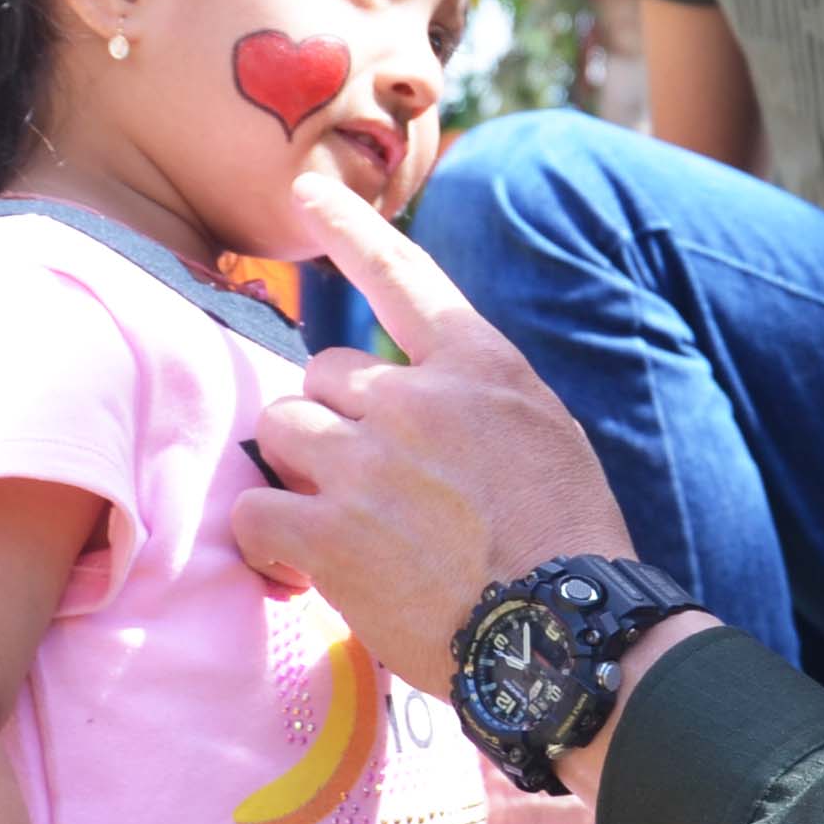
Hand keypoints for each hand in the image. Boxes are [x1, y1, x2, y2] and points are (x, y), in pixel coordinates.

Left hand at [235, 175, 635, 697]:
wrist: (564, 632)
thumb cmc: (568, 542)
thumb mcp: (545, 433)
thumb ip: (475, 397)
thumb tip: (424, 394)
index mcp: (477, 367)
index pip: (401, 277)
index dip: (348, 228)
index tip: (305, 191)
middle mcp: (414, 399)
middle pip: (322, 376)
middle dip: (334, 423)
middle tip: (372, 484)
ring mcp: (365, 464)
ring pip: (281, 429)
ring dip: (300, 469)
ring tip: (341, 520)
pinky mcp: (328, 535)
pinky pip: (255, 510)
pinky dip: (268, 539)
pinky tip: (300, 566)